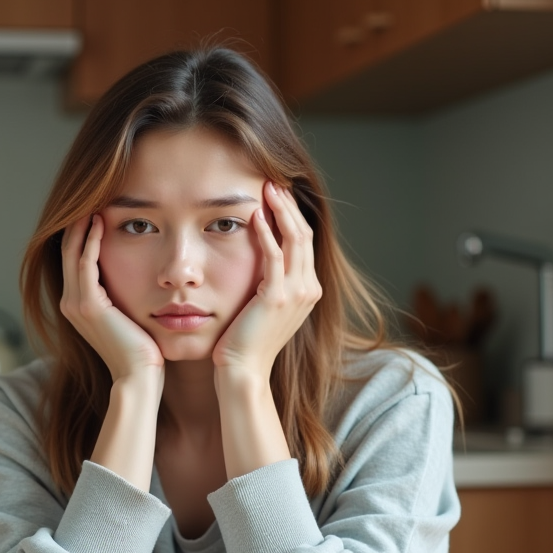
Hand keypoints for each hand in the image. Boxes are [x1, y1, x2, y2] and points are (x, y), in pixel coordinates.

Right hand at [60, 214, 164, 381]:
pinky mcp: (88, 304)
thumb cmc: (141, 351)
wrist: (138, 376)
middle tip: (91, 198)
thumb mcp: (128, 316)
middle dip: (77, 224)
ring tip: (94, 203)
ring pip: (72, 252)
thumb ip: (122, 296)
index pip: (73, 260)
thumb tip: (136, 278)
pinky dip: (92, 240)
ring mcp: (76, 304)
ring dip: (82, 226)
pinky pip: (86, 262)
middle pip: (67, 251)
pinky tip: (102, 222)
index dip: (81, 234)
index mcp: (77, 305)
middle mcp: (70, 303)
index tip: (95, 210)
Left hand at [212, 181, 321, 380]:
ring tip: (266, 188)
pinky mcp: (277, 297)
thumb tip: (256, 257)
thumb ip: (267, 281)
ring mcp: (297, 293)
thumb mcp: (262, 306)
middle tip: (273, 181)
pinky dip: (266, 232)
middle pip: (304, 233)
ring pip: (295, 239)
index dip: (292, 215)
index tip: (276, 194)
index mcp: (308, 290)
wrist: (244, 371)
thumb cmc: (244, 341)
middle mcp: (309, 289)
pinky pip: (275, 255)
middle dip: (289, 205)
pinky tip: (253, 215)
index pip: (305, 241)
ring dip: (280, 210)